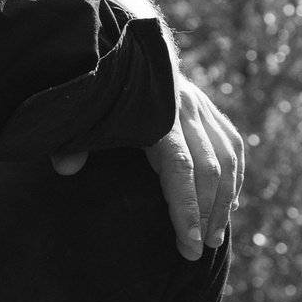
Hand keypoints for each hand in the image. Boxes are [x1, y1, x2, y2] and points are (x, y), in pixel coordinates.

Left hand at [51, 76, 242, 259]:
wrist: (124, 51)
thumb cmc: (101, 94)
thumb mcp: (85, 116)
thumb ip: (75, 141)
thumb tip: (65, 168)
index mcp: (156, 113)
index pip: (180, 167)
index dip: (187, 208)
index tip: (189, 245)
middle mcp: (185, 108)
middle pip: (210, 169)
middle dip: (207, 214)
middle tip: (199, 250)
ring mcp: (202, 107)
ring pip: (228, 160)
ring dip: (224, 203)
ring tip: (214, 238)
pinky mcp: (211, 109)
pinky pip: (234, 147)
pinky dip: (235, 179)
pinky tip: (229, 206)